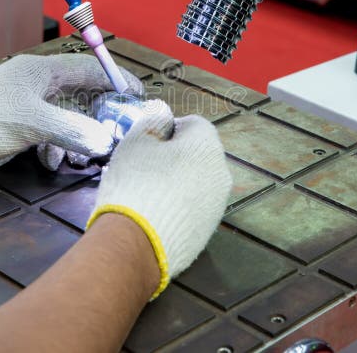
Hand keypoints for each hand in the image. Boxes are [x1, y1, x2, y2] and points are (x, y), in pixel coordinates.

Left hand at [0, 54, 141, 175]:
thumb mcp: (33, 124)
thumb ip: (73, 130)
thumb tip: (104, 140)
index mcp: (41, 71)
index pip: (89, 67)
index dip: (115, 79)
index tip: (137, 94)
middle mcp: (36, 83)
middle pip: (80, 94)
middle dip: (96, 116)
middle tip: (113, 134)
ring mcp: (26, 104)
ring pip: (66, 117)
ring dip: (74, 137)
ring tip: (77, 157)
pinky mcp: (18, 124)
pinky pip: (49, 132)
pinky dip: (55, 146)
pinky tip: (51, 160)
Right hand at [87, 100, 231, 297]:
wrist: (136, 242)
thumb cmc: (135, 182)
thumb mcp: (136, 141)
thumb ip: (153, 121)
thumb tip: (162, 114)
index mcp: (207, 146)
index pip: (194, 124)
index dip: (168, 129)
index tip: (147, 142)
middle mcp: (221, 173)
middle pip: (198, 155)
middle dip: (175, 156)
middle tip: (144, 167)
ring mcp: (217, 205)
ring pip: (197, 183)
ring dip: (178, 182)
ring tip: (147, 193)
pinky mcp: (208, 231)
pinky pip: (194, 208)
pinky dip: (179, 206)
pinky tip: (155, 214)